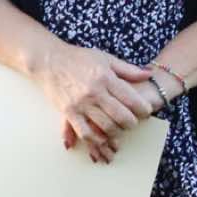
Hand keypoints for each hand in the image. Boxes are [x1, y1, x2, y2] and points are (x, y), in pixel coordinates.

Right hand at [36, 43, 153, 163]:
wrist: (48, 60)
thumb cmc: (77, 57)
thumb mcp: (104, 58)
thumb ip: (127, 69)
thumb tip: (148, 74)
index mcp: (106, 77)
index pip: (132, 100)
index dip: (143, 110)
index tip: (145, 112)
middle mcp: (95, 92)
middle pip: (122, 117)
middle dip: (132, 123)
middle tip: (132, 122)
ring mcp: (81, 103)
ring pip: (106, 127)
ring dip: (116, 133)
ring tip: (118, 129)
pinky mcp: (69, 112)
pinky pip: (85, 132)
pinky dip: (96, 139)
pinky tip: (101, 138)